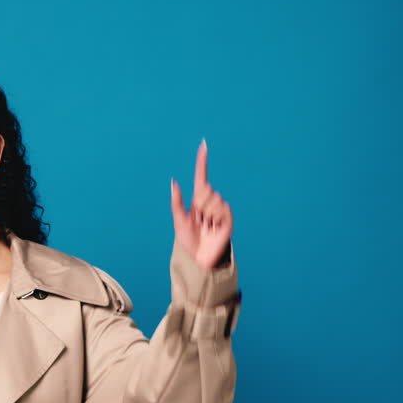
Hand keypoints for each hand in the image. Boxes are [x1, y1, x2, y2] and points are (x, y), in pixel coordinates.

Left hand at [170, 139, 232, 271]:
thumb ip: (177, 202)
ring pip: (214, 198)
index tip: (204, 144)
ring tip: (206, 226)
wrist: (198, 258)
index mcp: (197, 200)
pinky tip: (214, 228)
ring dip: (207, 213)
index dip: (202, 161)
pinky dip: (216, 218)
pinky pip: (223, 208)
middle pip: (206, 189)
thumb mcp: (178, 220)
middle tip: (198, 220)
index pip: (201, 177)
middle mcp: (210, 203)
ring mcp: (220, 211)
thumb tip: (174, 181)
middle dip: (199, 203)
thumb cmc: (187, 241)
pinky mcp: (228, 220)